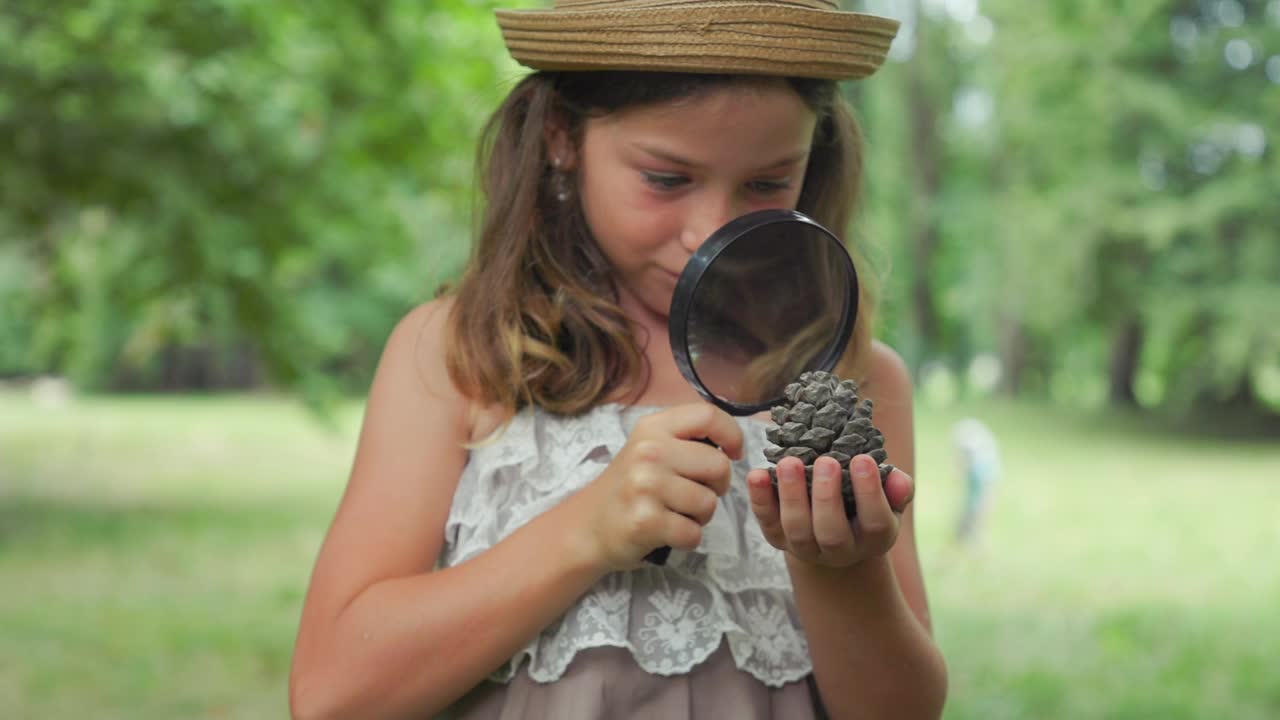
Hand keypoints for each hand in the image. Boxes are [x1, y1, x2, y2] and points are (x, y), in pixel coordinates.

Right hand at [568, 404, 743, 571]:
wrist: (588, 525)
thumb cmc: (629, 486)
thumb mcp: (649, 448)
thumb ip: (685, 439)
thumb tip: (731, 444)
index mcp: (653, 428)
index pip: (709, 416)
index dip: (732, 435)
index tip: (734, 454)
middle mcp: (649, 451)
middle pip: (719, 465)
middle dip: (717, 486)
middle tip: (696, 493)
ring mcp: (645, 486)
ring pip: (709, 502)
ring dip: (701, 516)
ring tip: (677, 513)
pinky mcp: (645, 521)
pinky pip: (694, 532)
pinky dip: (688, 538)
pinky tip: (668, 532)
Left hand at [747, 454, 913, 567]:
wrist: (836, 532)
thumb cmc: (866, 504)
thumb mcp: (889, 498)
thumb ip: (897, 488)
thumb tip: (898, 479)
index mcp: (873, 539)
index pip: (875, 522)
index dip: (870, 493)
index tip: (863, 459)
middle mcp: (839, 550)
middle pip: (831, 532)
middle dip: (827, 496)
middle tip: (826, 461)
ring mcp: (806, 547)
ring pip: (797, 530)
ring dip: (792, 495)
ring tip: (790, 462)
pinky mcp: (778, 539)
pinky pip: (768, 523)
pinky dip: (760, 499)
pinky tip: (757, 474)